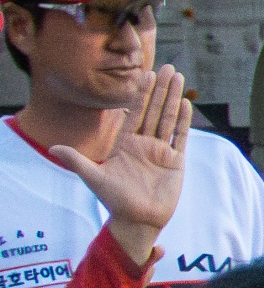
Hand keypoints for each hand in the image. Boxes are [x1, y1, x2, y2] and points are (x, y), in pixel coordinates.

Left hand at [58, 65, 190, 266]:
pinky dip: (183, 121)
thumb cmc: (115, 200)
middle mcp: (144, 143)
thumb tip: (53, 148)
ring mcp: (161, 151)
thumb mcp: (94, 178)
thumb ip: (77, 161)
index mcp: (126, 144)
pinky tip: (186, 104)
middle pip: (154, 110)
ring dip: (173, 99)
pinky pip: (180, 137)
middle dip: (160, 89)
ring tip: (178, 78)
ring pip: (168, 119)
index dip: (139, 94)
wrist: (138, 220)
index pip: (134, 113)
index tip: (144, 74)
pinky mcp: (176, 161)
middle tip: (166, 68)